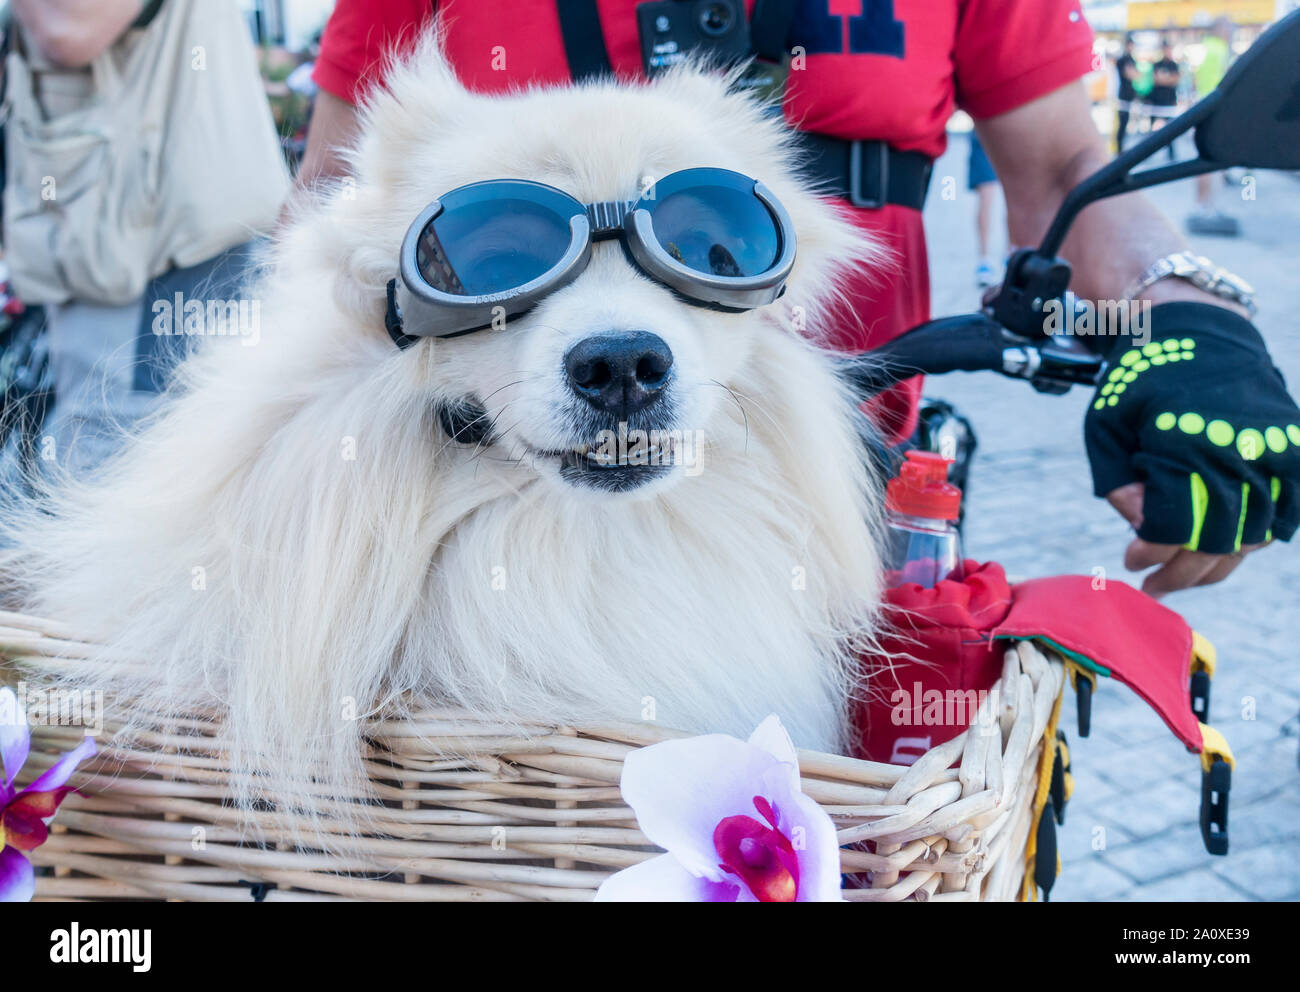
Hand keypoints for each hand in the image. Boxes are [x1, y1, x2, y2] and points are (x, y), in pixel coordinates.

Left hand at [1085, 302, 1299, 596]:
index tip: (1132, 562)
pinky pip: (1288, 510)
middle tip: (1157, 586)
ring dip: (1221, 563)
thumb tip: (1143, 529)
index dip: (1152, 553)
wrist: (1196, 327)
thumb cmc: (1139, 380)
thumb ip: (1118, 483)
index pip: (1173, 527)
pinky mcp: (1292, 446)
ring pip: (1255, 534)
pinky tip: (1230, 548)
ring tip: (1190, 574)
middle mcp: (1234, 450)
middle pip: (1217, 541)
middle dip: (1184, 572)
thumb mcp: (1105, 427)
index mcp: (1184, 445)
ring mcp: (1271, 449)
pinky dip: (1262, 536)